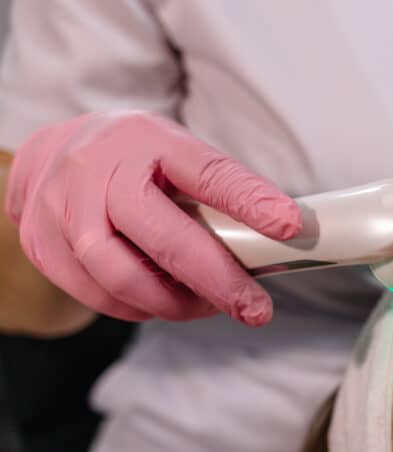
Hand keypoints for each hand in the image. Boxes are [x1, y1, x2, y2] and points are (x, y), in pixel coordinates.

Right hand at [5, 111, 301, 325]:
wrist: (53, 153)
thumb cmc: (133, 159)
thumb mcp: (179, 153)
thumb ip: (222, 190)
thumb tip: (283, 235)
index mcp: (148, 140)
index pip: (207, 173)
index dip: (251, 202)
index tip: (291, 227)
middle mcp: (99, 170)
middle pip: (163, 238)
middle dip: (217, 282)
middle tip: (255, 309)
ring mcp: (62, 207)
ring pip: (122, 277)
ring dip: (174, 304)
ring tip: (208, 306)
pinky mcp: (41, 242)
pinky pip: (97, 294)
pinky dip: (137, 307)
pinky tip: (161, 302)